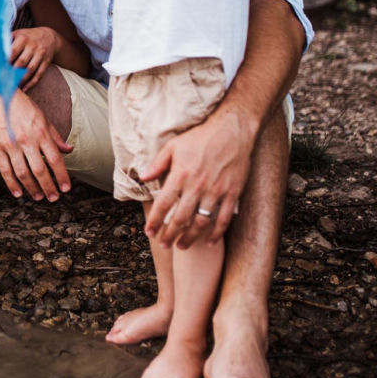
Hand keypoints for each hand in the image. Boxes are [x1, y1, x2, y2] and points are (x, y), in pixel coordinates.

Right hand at [0, 88, 72, 201]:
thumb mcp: (43, 117)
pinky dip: (11, 184)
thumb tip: (69, 150)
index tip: (66, 188)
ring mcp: (11, 144)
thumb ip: (55, 136)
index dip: (61, 176)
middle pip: (40, 170)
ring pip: (23, 173)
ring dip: (32, 188)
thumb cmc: (22, 106)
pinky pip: (5, 169)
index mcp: (41, 132)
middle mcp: (27, 140)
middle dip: (48, 187)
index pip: (55, 159)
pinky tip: (18, 193)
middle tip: (53, 198)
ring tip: (38, 197)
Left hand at [10, 27, 57, 90]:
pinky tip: (24, 88)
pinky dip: (31, 83)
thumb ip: (7, 39)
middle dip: (12, 73)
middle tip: (3, 81)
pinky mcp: (46, 62)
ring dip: (21, 80)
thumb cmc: (28, 36)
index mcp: (23, 38)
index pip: (12, 51)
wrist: (50, 36)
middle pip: (21, 62)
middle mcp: (33, 46)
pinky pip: (39, 74)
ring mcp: (40, 54)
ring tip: (12, 87)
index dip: (5, 61)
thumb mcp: (18, 33)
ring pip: (30, 70)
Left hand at [140, 106, 255, 248]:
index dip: (155, 221)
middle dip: (169, 234)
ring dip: (190, 237)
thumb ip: (158, 164)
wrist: (232, 131)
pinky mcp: (232, 193)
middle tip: (163, 245)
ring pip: (201, 222)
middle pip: (180, 218)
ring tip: (181, 246)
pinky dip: (216, 233)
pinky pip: (224, 218)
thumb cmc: (200, 137)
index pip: (163, 204)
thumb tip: (143, 178)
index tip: (149, 232)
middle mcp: (197, 186)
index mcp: (180, 175)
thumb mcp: (173, 146)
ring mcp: (216, 191)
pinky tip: (209, 242)